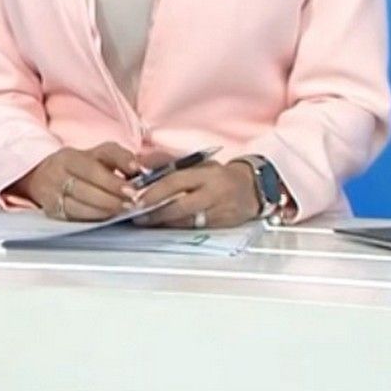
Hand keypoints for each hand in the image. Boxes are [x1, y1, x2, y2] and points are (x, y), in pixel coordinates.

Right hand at [12, 143, 140, 220]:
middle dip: (111, 196)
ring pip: (79, 203)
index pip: (92, 167)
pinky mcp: (51, 209)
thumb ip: (119, 157)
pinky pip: (73, 215)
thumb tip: (139, 168)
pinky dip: (93, 216)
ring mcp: (51, 192)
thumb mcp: (98, 155)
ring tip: (123, 210)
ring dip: (104, 209)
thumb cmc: (80, 167)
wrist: (44, 177)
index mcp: (70, 156)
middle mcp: (57, 172)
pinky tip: (107, 216)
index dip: (113, 179)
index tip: (132, 186)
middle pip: (85, 186)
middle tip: (132, 202)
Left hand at [133, 161, 259, 228]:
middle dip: (156, 213)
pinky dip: (179, 228)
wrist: (253, 188)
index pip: (176, 181)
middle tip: (137, 216)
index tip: (137, 199)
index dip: (155, 192)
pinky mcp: (223, 225)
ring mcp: (219, 210)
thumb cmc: (219, 175)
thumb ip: (167, 162)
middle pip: (180, 205)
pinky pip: (197, 228)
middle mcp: (213, 192)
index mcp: (205, 173)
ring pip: (188, 220)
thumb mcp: (197, 163)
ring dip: (165, 223)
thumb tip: (139, 163)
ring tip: (146, 223)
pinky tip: (165, 227)